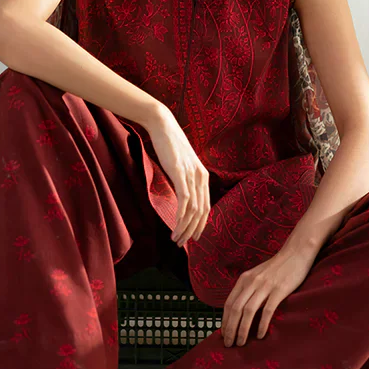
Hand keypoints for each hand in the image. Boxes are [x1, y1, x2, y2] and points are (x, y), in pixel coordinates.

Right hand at [144, 107, 210, 246]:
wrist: (163, 125)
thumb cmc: (169, 144)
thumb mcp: (181, 164)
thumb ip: (184, 178)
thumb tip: (181, 193)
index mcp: (203, 175)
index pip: (206, 207)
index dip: (201, 225)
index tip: (193, 238)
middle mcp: (201, 176)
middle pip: (201, 212)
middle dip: (192, 231)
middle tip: (182, 244)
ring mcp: (191, 175)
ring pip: (193, 209)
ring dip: (184, 227)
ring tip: (175, 239)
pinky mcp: (180, 172)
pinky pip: (185, 199)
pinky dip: (181, 215)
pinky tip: (176, 224)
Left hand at [221, 244, 316, 346]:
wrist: (295, 253)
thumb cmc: (277, 267)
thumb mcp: (257, 275)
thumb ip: (249, 289)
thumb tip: (240, 310)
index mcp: (244, 279)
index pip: (229, 303)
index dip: (225, 320)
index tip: (224, 335)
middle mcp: (252, 282)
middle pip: (236, 309)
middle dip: (230, 329)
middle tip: (229, 344)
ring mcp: (265, 286)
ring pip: (248, 311)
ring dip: (242, 329)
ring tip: (241, 343)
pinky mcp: (279, 290)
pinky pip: (267, 310)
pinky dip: (262, 324)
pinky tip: (261, 335)